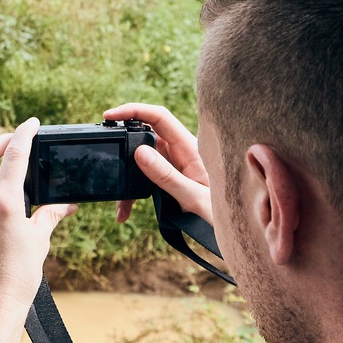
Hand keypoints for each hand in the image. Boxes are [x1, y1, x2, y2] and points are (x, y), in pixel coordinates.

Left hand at [0, 119, 73, 327]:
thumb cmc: (18, 279)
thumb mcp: (39, 242)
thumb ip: (50, 215)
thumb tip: (68, 204)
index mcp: (2, 202)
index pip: (14, 155)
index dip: (24, 133)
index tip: (32, 123)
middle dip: (2, 141)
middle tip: (16, 137)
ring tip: (8, 162)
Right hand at [104, 102, 212, 224]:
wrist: (235, 231)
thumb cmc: (221, 215)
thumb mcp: (193, 198)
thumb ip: (167, 176)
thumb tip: (140, 152)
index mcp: (191, 148)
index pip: (160, 117)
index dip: (134, 111)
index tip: (111, 116)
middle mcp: (182, 152)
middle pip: (145, 136)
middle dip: (124, 148)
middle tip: (108, 160)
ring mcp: (175, 166)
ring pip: (142, 161)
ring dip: (127, 179)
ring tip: (120, 203)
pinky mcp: (171, 180)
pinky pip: (145, 179)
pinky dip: (133, 194)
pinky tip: (125, 212)